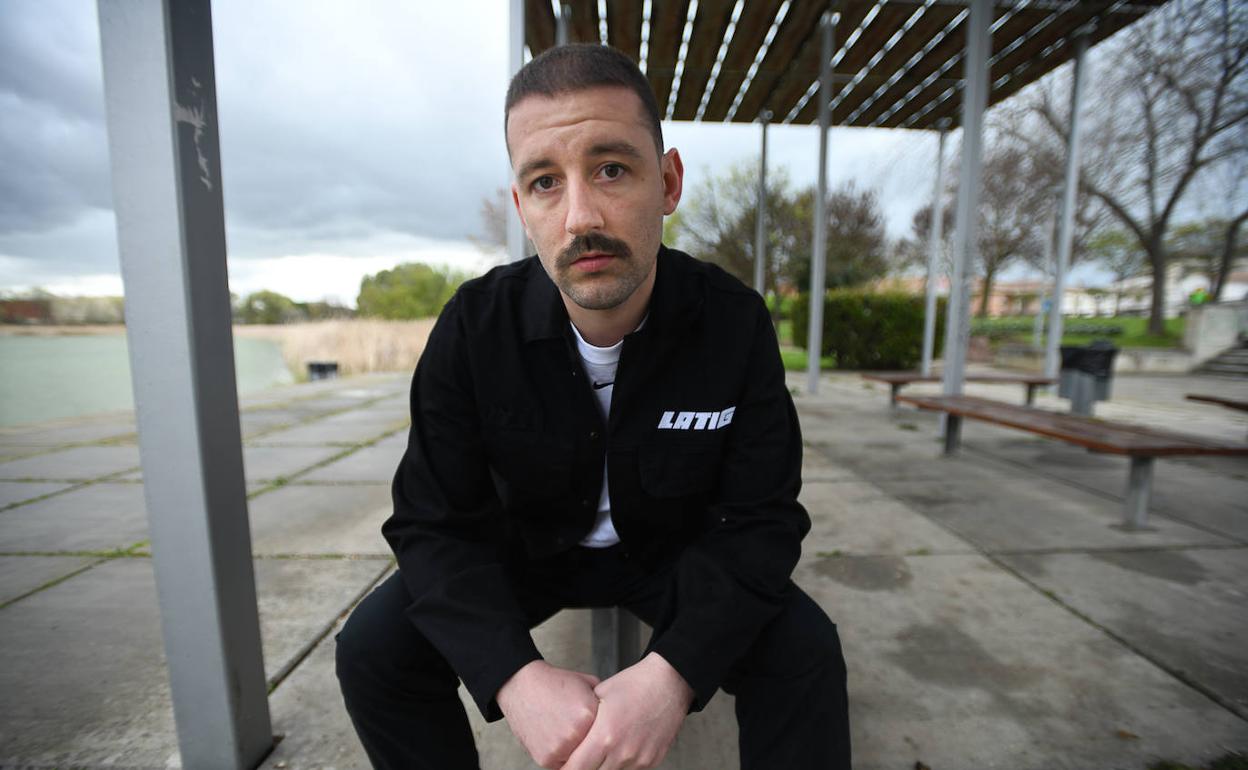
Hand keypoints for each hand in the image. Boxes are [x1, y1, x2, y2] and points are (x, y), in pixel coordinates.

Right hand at [497, 660, 600, 768]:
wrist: (522, 685)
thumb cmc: (556, 683)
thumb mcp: (587, 683)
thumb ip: (605, 701)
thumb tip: (620, 714)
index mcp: (588, 714)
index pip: (609, 734)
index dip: (608, 732)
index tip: (609, 733)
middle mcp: (575, 733)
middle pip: (596, 750)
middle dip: (595, 746)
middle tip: (590, 738)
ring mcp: (560, 748)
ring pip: (580, 761)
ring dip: (579, 752)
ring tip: (571, 735)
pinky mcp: (546, 758)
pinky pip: (563, 764)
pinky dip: (563, 755)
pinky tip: (558, 738)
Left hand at [561, 652, 693, 769]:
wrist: (669, 682)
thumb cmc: (633, 685)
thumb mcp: (598, 696)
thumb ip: (582, 722)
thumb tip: (567, 738)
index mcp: (605, 736)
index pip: (575, 769)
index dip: (566, 768)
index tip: (563, 763)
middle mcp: (622, 753)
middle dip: (584, 767)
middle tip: (580, 757)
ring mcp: (639, 759)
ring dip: (602, 766)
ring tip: (601, 749)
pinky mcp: (651, 761)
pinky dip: (620, 763)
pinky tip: (619, 747)